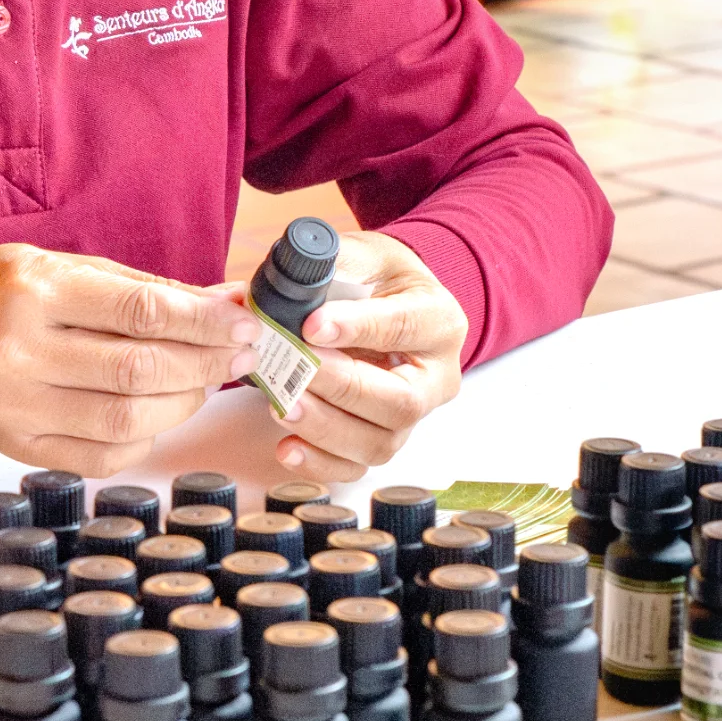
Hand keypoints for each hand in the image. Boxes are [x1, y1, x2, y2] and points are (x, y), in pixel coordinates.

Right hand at [0, 245, 260, 476]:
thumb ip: (153, 292)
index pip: (141, 314)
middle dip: (203, 365)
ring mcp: (14, 407)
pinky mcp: (16, 448)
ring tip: (201, 382)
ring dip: (182, 403)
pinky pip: (103, 455)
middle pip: (138, 372)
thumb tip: (228, 307)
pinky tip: (156, 412)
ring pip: (126, 420)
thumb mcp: (79, 270)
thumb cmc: (20, 290)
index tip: (243, 325)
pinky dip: (145, 436)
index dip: (203, 323)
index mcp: (37, 294)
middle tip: (237, 355)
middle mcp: (18, 352)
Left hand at [274, 231, 467, 482]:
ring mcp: (415, 416)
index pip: (403, 327)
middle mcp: (436, 376)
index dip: (357, 328)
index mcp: (439, 320)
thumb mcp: (365, 254)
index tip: (310, 325)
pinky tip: (287, 447)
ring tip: (282, 405)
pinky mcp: (386, 439)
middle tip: (296, 370)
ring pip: (380, 442)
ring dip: (326, 428)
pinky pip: (357, 466)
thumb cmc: (376, 278)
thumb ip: (335, 264)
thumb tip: (292, 283)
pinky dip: (321, 462)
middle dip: (342, 388)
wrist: (387, 301)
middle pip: (399, 400)